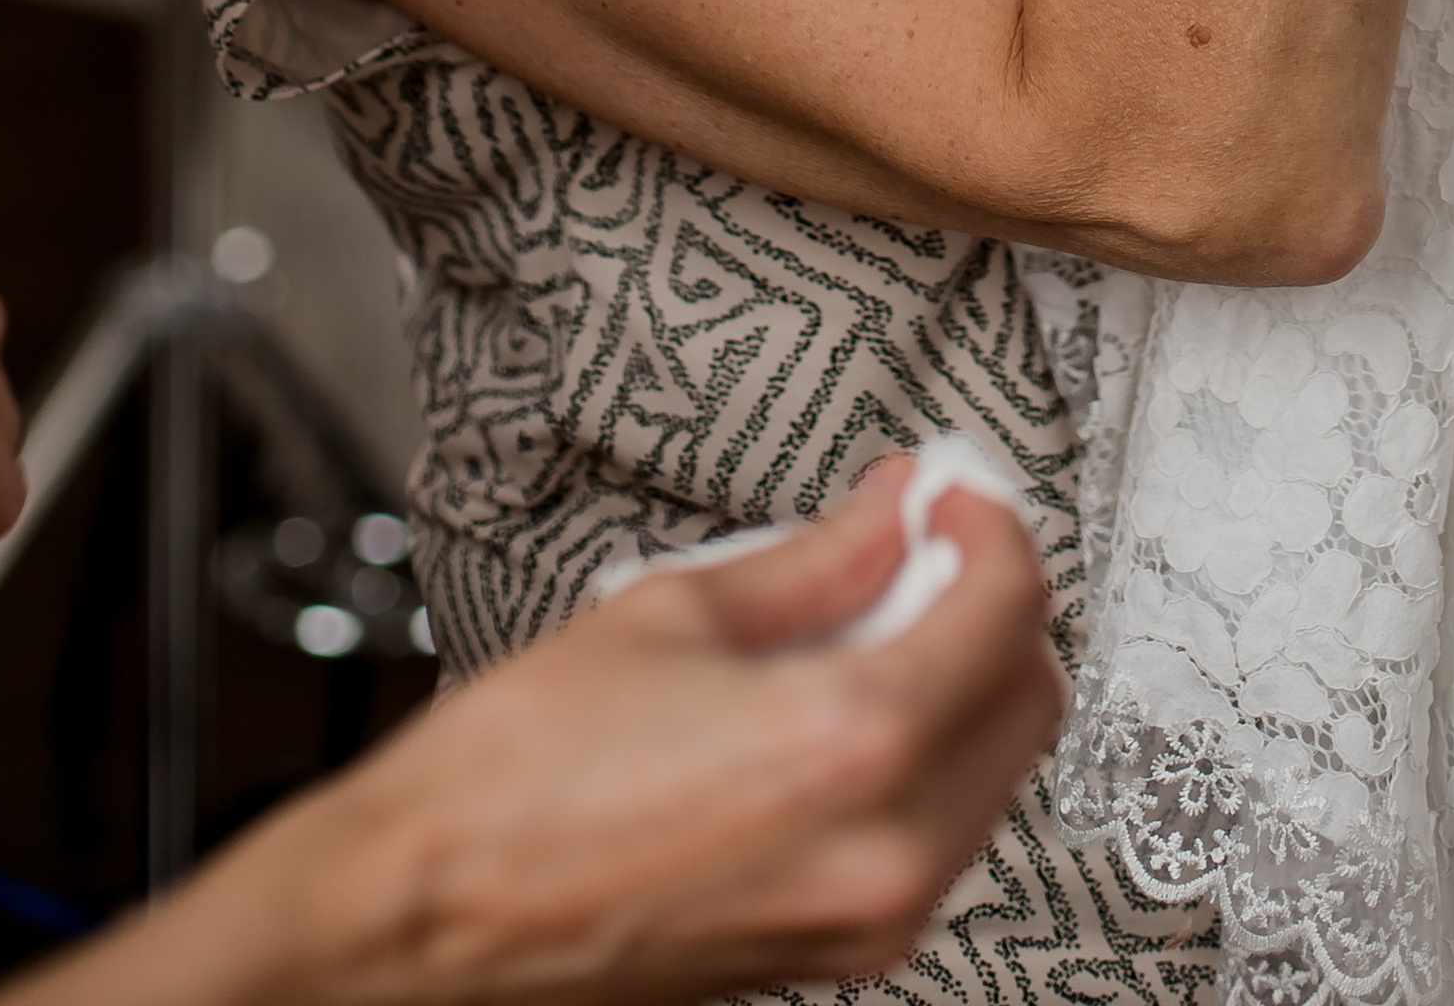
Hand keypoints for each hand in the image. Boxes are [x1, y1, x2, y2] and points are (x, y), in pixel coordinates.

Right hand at [16, 460, 1062, 1005]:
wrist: (424, 922)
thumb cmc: (509, 785)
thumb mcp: (670, 614)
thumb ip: (814, 556)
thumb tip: (891, 508)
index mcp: (852, 747)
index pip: (1004, 611)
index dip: (991, 526)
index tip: (956, 495)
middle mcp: (884, 853)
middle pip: (1028, 701)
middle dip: (992, 607)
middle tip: (926, 544)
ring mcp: (865, 922)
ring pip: (991, 774)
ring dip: (960, 683)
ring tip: (872, 616)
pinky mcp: (833, 959)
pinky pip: (932, 836)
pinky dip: (919, 757)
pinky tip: (841, 700)